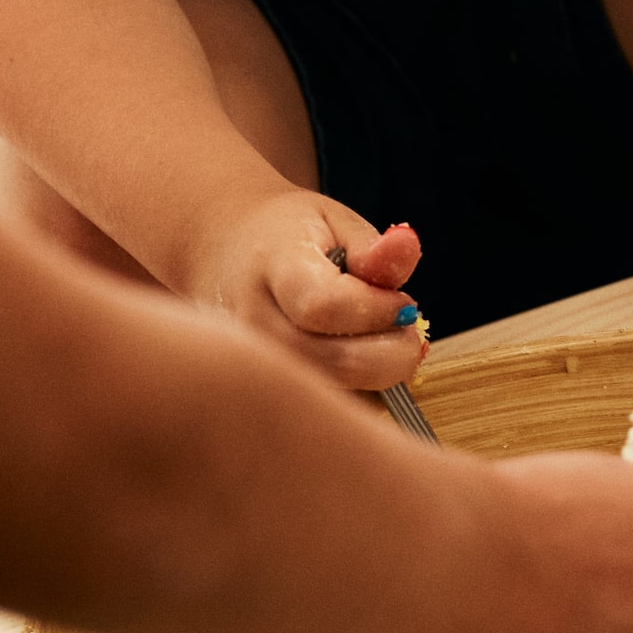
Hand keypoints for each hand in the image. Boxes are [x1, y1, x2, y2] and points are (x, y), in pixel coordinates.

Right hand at [192, 189, 428, 390]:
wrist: (225, 255)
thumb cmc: (288, 238)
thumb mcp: (333, 222)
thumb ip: (372, 247)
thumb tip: (408, 246)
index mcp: (270, 269)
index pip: (326, 307)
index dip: (378, 311)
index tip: (404, 303)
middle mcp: (255, 326)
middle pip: (338, 363)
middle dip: (393, 353)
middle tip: (405, 328)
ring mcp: (256, 368)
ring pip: (340, 395)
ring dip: (381, 374)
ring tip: (378, 338)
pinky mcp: (267, 395)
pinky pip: (330, 410)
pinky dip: (363, 392)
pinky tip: (359, 359)